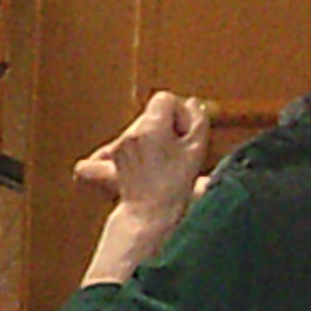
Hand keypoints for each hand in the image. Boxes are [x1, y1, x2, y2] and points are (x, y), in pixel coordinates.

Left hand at [77, 90, 210, 235]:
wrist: (150, 211)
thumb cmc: (176, 182)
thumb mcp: (197, 148)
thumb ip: (197, 119)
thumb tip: (191, 104)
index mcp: (149, 128)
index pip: (164, 98)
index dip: (179, 113)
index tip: (183, 133)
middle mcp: (130, 133)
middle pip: (151, 114)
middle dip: (167, 126)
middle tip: (177, 150)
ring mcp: (119, 145)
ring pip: (141, 128)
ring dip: (155, 138)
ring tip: (166, 161)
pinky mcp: (113, 156)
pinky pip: (131, 141)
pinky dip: (143, 148)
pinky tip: (153, 165)